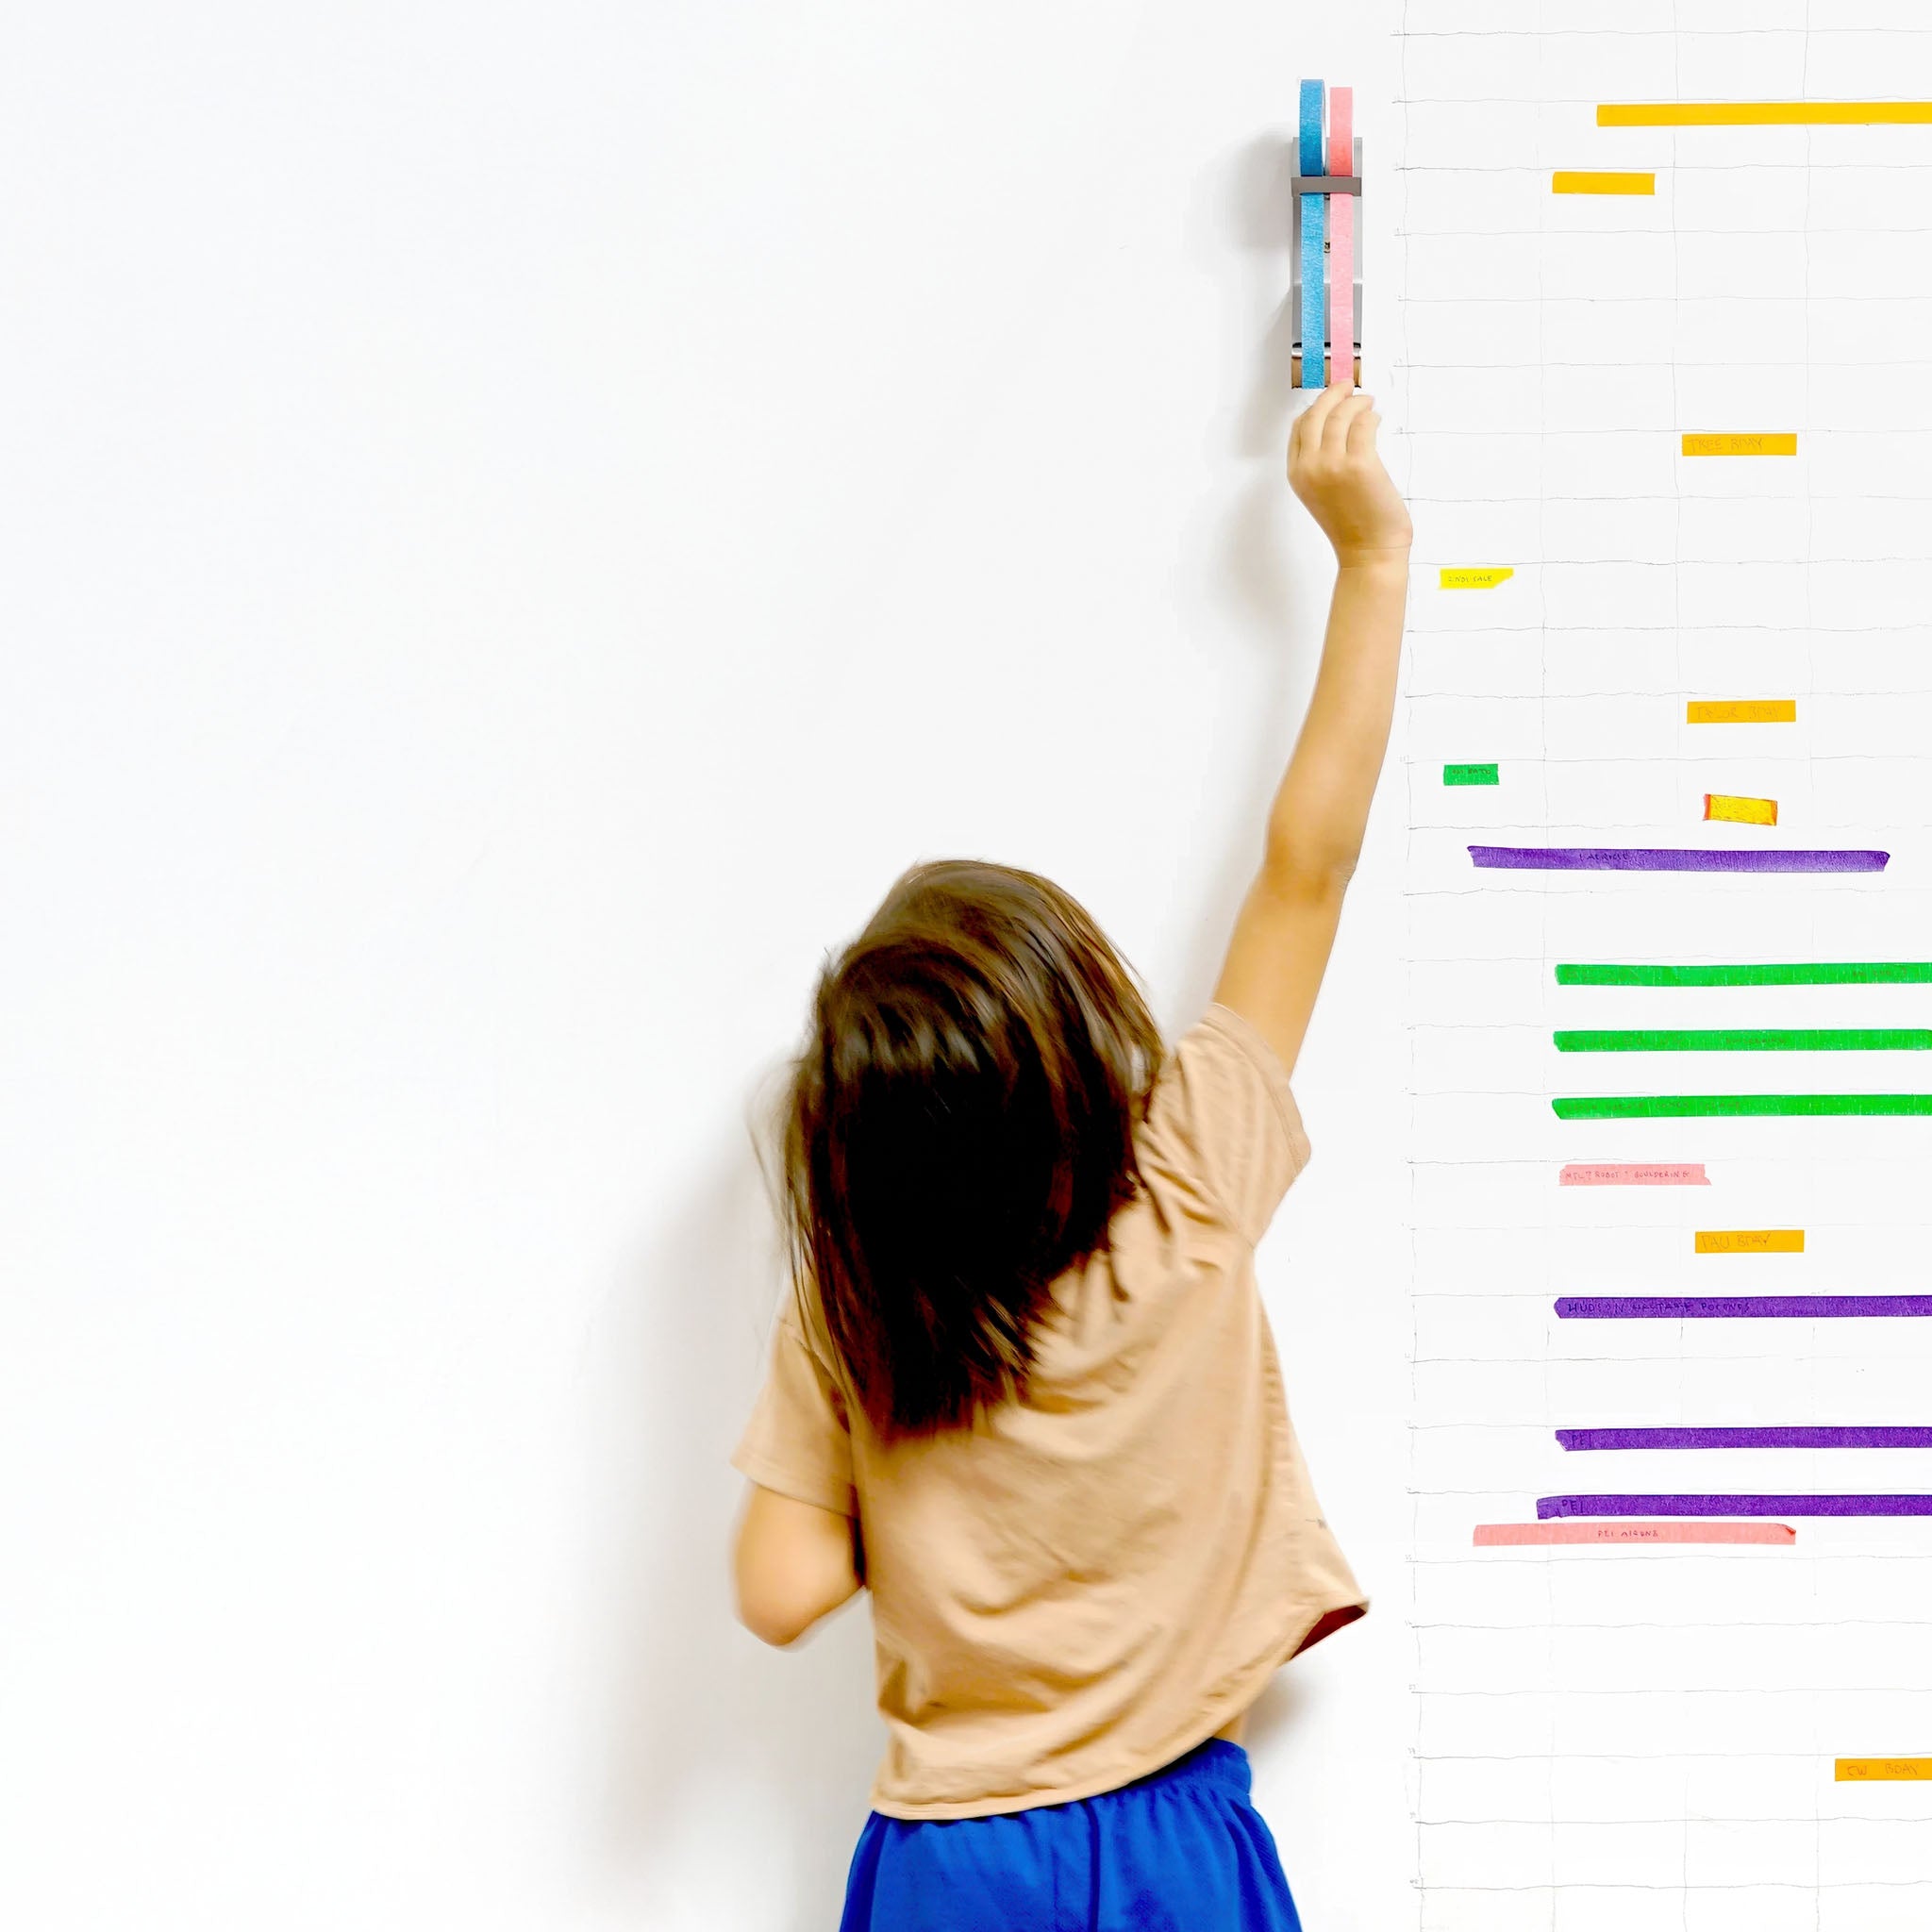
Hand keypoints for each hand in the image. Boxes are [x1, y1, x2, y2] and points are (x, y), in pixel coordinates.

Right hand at [1287, 385, 1411, 567]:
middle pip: (1316, 414)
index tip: (1331, 400)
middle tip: (1348, 387)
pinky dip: (1370, 416)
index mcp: (1297, 474)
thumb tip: (1335, 427)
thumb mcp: (1322, 495)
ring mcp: (1333, 465)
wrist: (1368, 552)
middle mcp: (1310, 467)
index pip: (1299, 427)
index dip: (1316, 407)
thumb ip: (1320, 465)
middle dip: (1333, 394)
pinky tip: (1375, 418)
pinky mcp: (1360, 464)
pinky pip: (1363, 424)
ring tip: (1367, 402)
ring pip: (1340, 415)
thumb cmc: (1352, 527)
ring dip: (1355, 402)